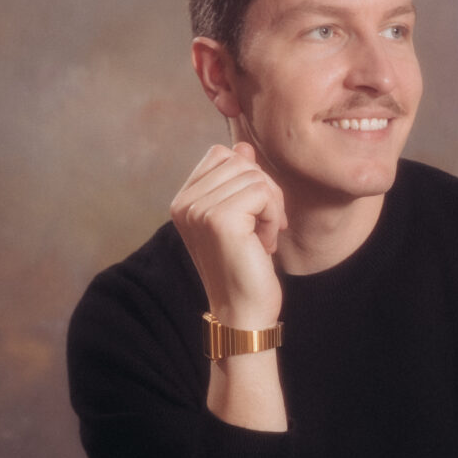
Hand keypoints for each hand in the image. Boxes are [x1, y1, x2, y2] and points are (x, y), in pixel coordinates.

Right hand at [170, 142, 286, 326]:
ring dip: (271, 207)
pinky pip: (263, 193)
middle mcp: (184, 203)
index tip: (254, 214)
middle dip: (265, 192)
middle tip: (263, 230)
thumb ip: (238, 181)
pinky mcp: (220, 219)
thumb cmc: (245, 267)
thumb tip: (243, 146)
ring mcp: (199, 210)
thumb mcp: (241, 217)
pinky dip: (274, 216)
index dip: (248, 178)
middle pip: (240, 161)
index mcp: (183, 200)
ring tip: (261, 238)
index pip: (221, 155)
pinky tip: (264, 243)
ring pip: (255, 176)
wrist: (243, 311)